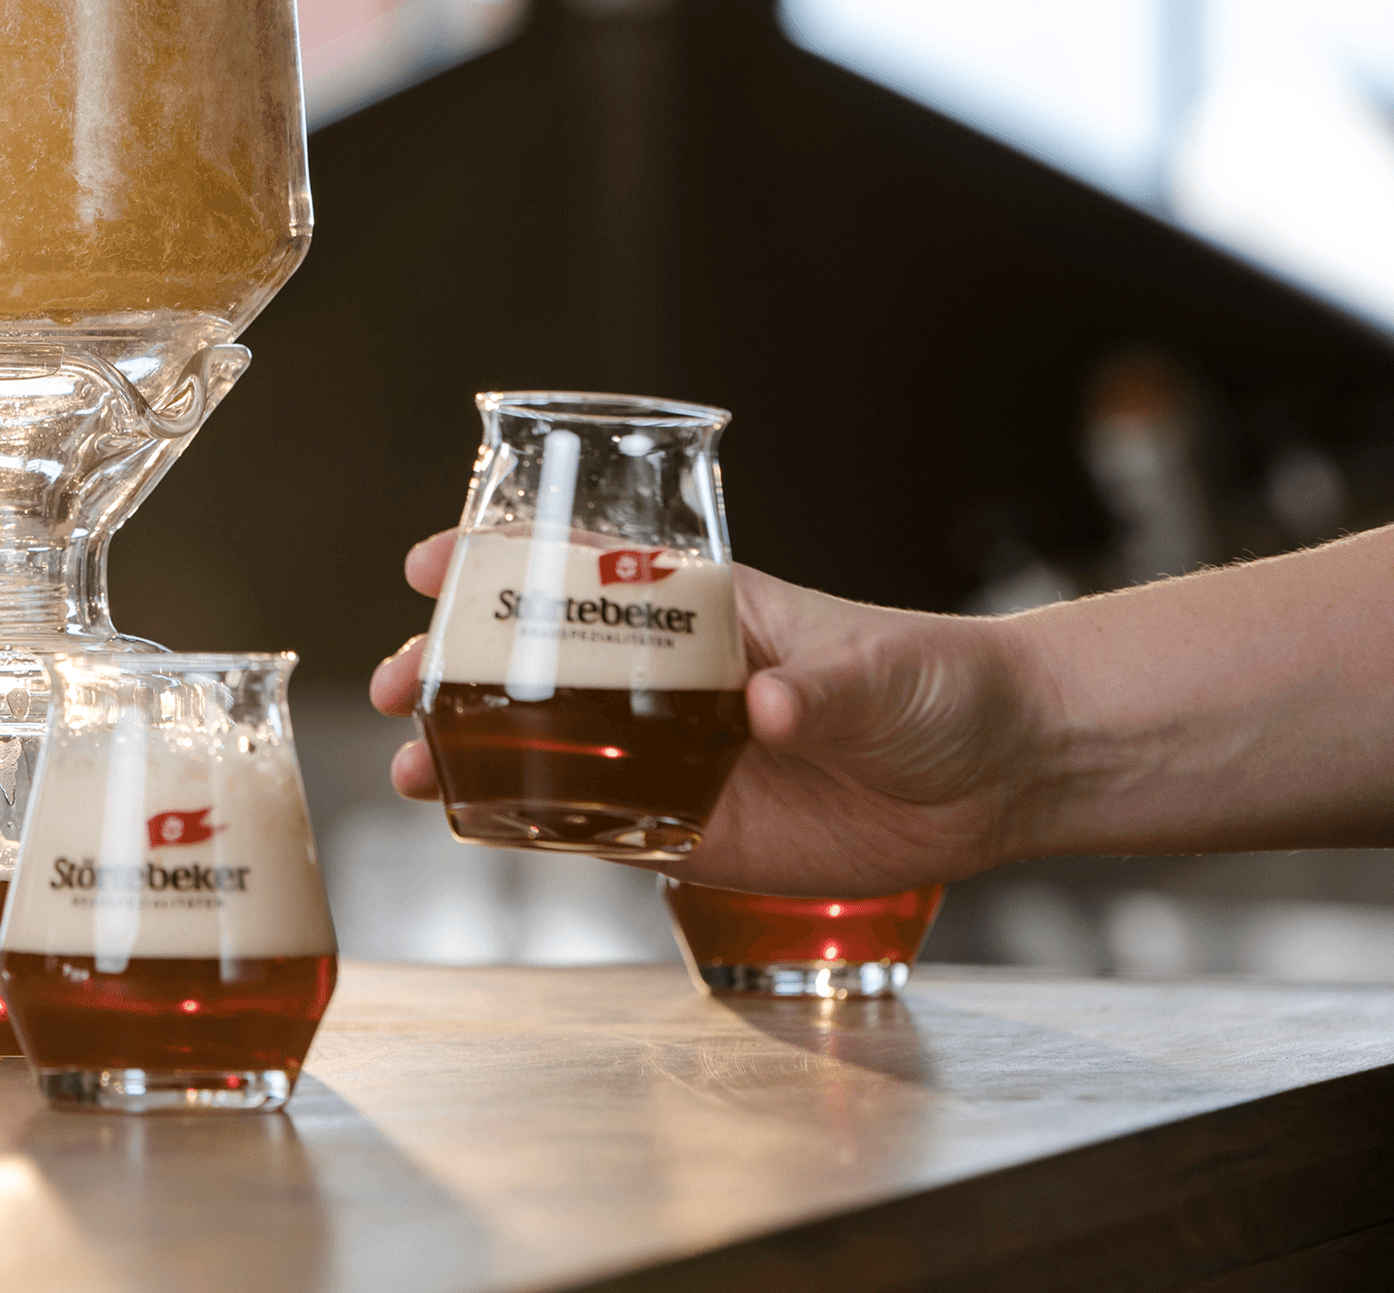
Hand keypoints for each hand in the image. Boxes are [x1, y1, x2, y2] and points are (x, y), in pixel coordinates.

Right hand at [369, 531, 1058, 895]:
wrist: (996, 777)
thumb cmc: (939, 688)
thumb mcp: (882, 675)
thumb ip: (821, 691)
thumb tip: (768, 712)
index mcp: (704, 611)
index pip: (583, 571)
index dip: (499, 562)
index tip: (428, 563)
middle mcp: (669, 680)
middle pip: (538, 664)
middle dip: (455, 668)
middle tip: (397, 684)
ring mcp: (674, 757)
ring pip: (548, 749)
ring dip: (473, 753)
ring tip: (412, 768)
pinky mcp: (692, 831)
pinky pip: (595, 829)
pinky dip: (531, 828)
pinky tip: (476, 828)